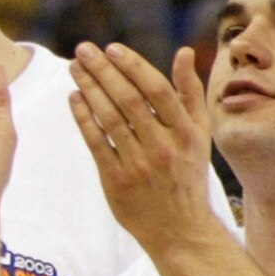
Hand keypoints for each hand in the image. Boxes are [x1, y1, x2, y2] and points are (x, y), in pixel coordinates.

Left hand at [66, 43, 224, 259]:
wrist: (179, 227)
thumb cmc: (188, 173)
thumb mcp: (200, 133)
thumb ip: (190, 91)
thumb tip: (184, 51)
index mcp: (185, 132)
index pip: (156, 90)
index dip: (132, 66)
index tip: (112, 48)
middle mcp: (163, 146)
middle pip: (127, 100)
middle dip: (102, 71)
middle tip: (83, 50)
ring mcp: (138, 164)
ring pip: (109, 118)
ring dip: (89, 89)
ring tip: (75, 68)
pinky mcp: (116, 180)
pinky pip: (96, 143)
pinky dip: (83, 118)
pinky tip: (73, 98)